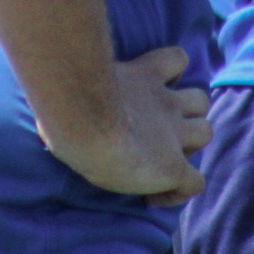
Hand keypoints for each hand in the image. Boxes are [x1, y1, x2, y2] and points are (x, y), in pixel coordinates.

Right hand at [42, 46, 210, 206]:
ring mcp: (174, 134)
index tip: (153, 90)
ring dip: (190, 145)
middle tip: (160, 131)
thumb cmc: (69, 98)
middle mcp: (166, 102)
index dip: (172, 72)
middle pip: (200, 99)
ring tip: (165, 159)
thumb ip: (77, 74)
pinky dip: (180, 191)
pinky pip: (196, 183)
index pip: (176, 59)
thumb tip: (47, 76)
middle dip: (188, 112)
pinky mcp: (174, 167)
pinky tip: (155, 195)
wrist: (86, 124)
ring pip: (206, 132)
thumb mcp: (77, 74)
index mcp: (144, 75)